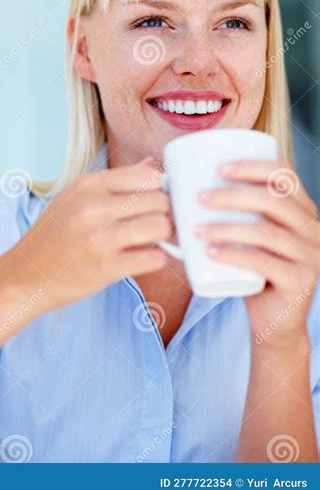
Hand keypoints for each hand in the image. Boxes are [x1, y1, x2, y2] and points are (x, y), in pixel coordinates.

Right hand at [12, 157, 173, 310]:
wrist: (25, 275)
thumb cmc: (53, 234)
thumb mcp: (76, 196)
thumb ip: (116, 181)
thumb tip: (151, 164)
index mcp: (89, 184)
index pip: (147, 175)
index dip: (157, 188)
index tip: (152, 200)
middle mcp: (95, 206)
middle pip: (159, 200)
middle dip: (162, 213)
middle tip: (151, 223)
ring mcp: (101, 238)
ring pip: (161, 226)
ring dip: (161, 236)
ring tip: (148, 240)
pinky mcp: (107, 268)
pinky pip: (154, 258)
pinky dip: (155, 259)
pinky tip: (141, 258)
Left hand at [192, 153, 318, 349]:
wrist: (275, 323)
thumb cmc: (255, 272)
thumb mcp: (251, 235)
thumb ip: (235, 210)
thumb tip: (183, 182)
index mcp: (303, 210)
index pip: (285, 176)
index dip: (253, 166)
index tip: (219, 167)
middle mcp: (313, 229)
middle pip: (274, 200)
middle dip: (232, 195)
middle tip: (200, 198)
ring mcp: (310, 256)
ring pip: (266, 231)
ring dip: (225, 227)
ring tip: (195, 229)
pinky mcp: (300, 282)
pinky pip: (264, 262)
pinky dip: (232, 255)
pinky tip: (209, 252)